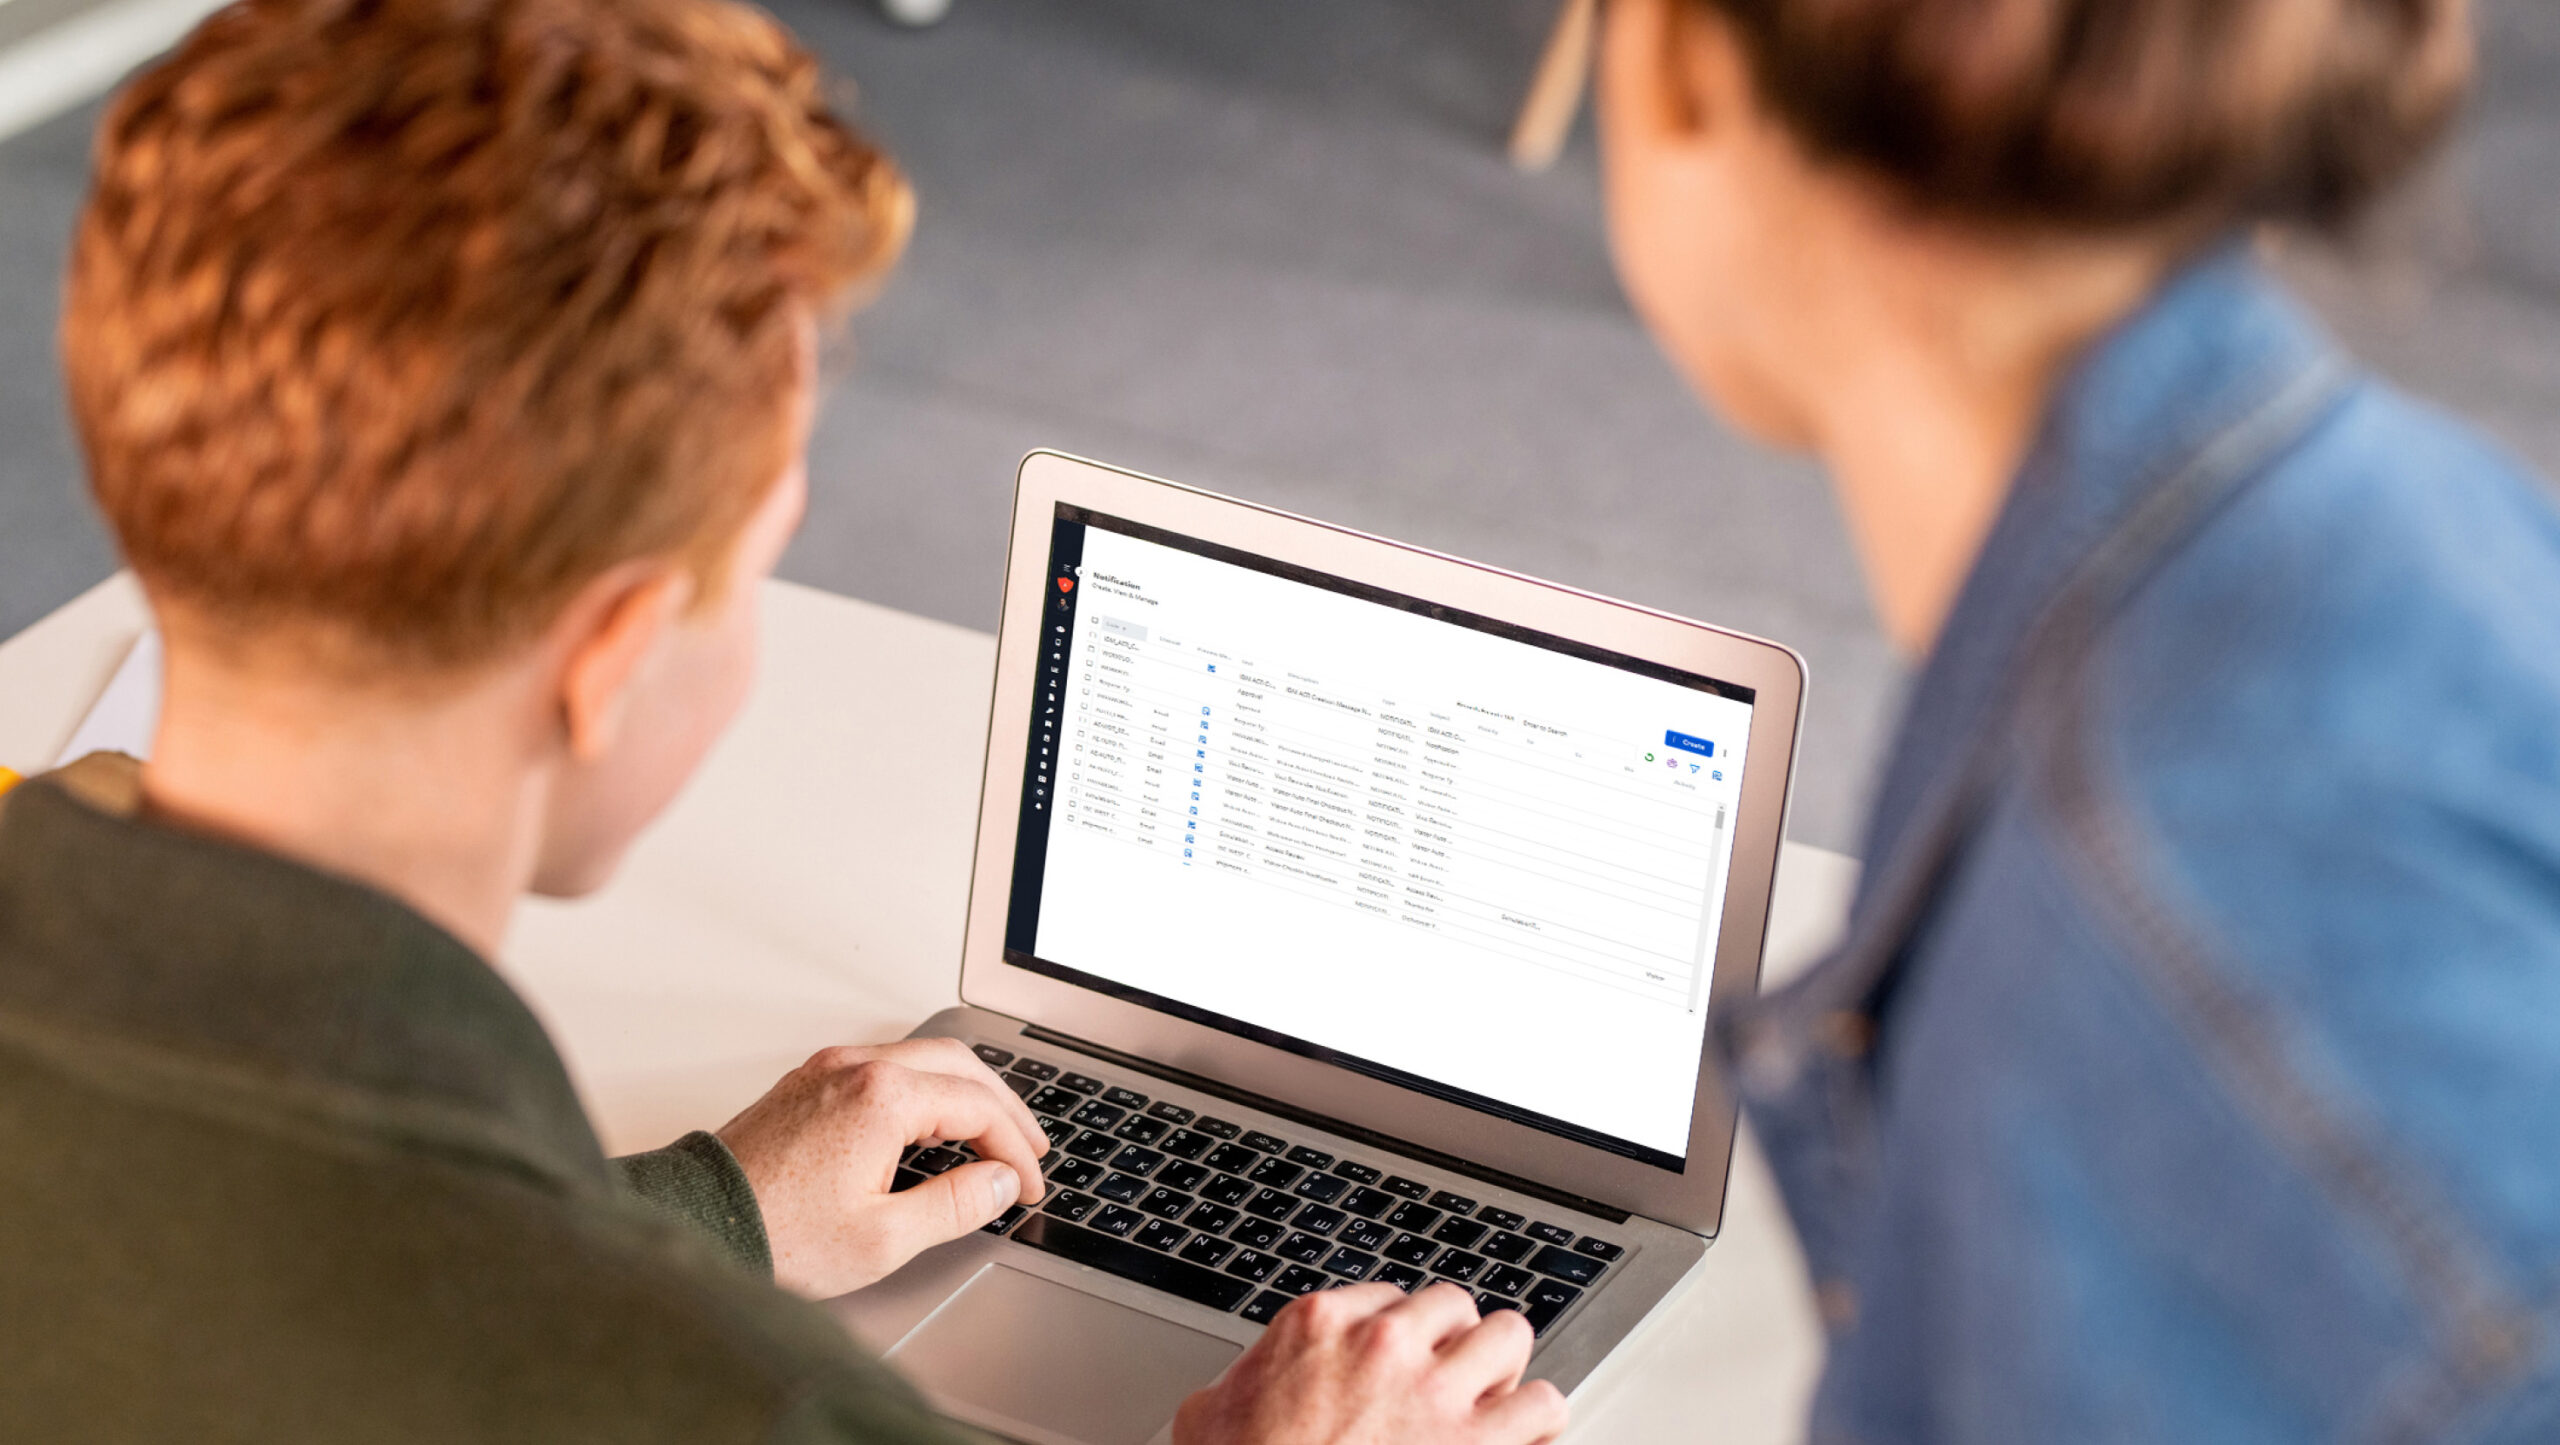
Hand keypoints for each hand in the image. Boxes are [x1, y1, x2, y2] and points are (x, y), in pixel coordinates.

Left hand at [716, 1038, 1049, 1297]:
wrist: (698, 1226)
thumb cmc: (776, 1234)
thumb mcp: (884, 1237)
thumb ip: (956, 1204)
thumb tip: (999, 1181)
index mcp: (882, 1097)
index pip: (979, 1107)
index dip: (1016, 1148)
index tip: (1028, 1183)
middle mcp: (856, 1068)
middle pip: (959, 1065)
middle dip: (1004, 1107)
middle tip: (1030, 1147)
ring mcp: (828, 1070)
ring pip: (923, 1058)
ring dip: (966, 1092)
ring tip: (991, 1131)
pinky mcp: (808, 1083)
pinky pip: (886, 1067)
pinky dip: (925, 1089)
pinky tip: (933, 1121)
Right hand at [1173, 1283, 1568, 1444]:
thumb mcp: (1209, 1416)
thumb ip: (1236, 1385)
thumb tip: (1228, 1392)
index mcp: (1320, 1325)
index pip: (1389, 1298)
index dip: (1402, 1335)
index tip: (1403, 1362)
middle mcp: (1383, 1343)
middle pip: (1455, 1306)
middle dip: (1456, 1343)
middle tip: (1449, 1380)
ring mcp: (1434, 1390)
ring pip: (1509, 1337)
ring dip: (1504, 1371)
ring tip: (1496, 1401)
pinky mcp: (1476, 1442)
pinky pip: (1544, 1405)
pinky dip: (1540, 1423)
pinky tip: (1526, 1439)